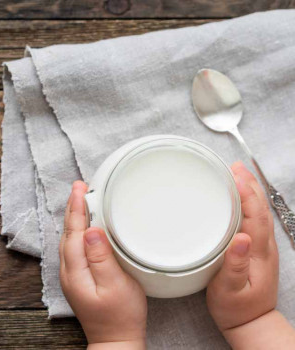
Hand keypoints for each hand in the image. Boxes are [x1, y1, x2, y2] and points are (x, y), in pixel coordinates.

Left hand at [59, 181, 146, 348]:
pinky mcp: (80, 275)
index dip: (76, 208)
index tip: (79, 188)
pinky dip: (78, 229)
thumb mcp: (115, 286)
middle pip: (68, 232)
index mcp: (76, 271)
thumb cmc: (120, 316)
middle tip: (80, 187)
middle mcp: (69, 271)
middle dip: (73, 207)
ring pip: (70, 237)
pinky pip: (75, 245)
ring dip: (75, 217)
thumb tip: (91, 231)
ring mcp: (73, 274)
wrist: (116, 339)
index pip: (73, 231)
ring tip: (82, 199)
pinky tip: (85, 224)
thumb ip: (101, 258)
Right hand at [206, 162, 294, 348]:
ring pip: (260, 211)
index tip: (236, 176)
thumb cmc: (236, 307)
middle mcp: (264, 245)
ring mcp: (262, 246)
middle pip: (260, 208)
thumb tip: (242, 238)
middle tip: (235, 166)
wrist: (251, 321)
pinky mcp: (256, 248)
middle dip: (249, 184)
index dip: (247, 195)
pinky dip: (249, 202)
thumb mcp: (230, 290)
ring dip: (251, 189)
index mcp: (257, 252)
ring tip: (239, 173)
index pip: (256, 216)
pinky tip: (241, 196)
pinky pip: (255, 218)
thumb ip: (236, 265)